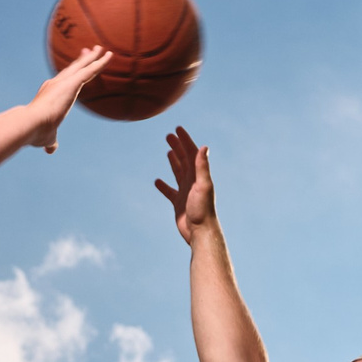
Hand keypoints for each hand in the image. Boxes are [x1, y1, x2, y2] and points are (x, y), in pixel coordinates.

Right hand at [24, 46, 112, 153]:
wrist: (29, 124)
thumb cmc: (35, 132)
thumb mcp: (47, 137)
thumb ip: (51, 141)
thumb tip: (51, 150)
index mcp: (49, 94)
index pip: (63, 82)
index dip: (71, 75)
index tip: (76, 69)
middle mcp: (56, 84)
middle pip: (72, 69)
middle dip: (81, 60)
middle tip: (88, 50)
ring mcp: (64, 82)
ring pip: (82, 66)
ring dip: (92, 57)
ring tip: (102, 49)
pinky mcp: (72, 83)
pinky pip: (90, 70)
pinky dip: (100, 62)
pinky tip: (109, 56)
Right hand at [153, 127, 216, 244]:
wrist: (200, 232)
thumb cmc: (203, 210)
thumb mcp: (203, 185)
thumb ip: (203, 167)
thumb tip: (204, 147)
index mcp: (198, 175)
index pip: (191, 153)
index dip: (185, 140)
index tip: (177, 129)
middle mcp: (193, 181)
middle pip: (184, 160)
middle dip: (177, 147)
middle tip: (169, 136)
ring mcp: (185, 192)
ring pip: (178, 172)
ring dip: (174, 161)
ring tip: (168, 151)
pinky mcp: (178, 203)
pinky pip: (169, 191)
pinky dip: (163, 186)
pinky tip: (157, 181)